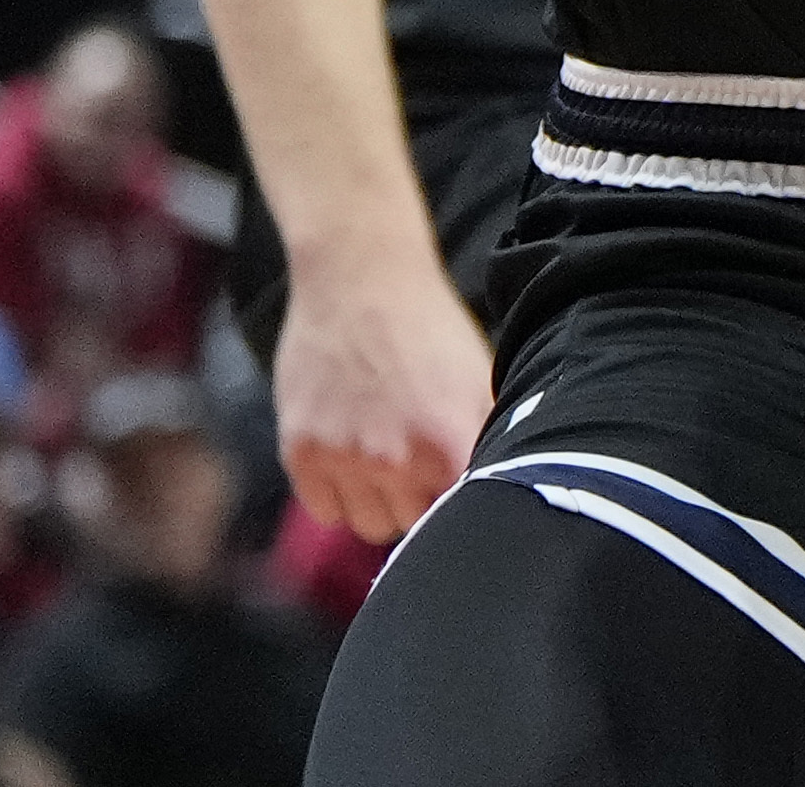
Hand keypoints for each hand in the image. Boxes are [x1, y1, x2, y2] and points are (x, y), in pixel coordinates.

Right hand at [274, 236, 497, 543]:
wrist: (361, 279)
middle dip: (422, 503)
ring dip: (381, 504)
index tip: (463, 497)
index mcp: (449, 441)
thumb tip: (503, 485)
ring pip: (369, 526)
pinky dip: (340, 495)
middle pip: (414, 527)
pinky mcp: (301, 451)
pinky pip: (326, 512)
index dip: (464, 508)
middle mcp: (395, 459)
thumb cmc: (428, 326)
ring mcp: (343, 458)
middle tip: (422, 468)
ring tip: (387, 464)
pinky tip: (353, 460)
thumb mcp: (480, 377)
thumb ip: (491, 437)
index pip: (460, 516)